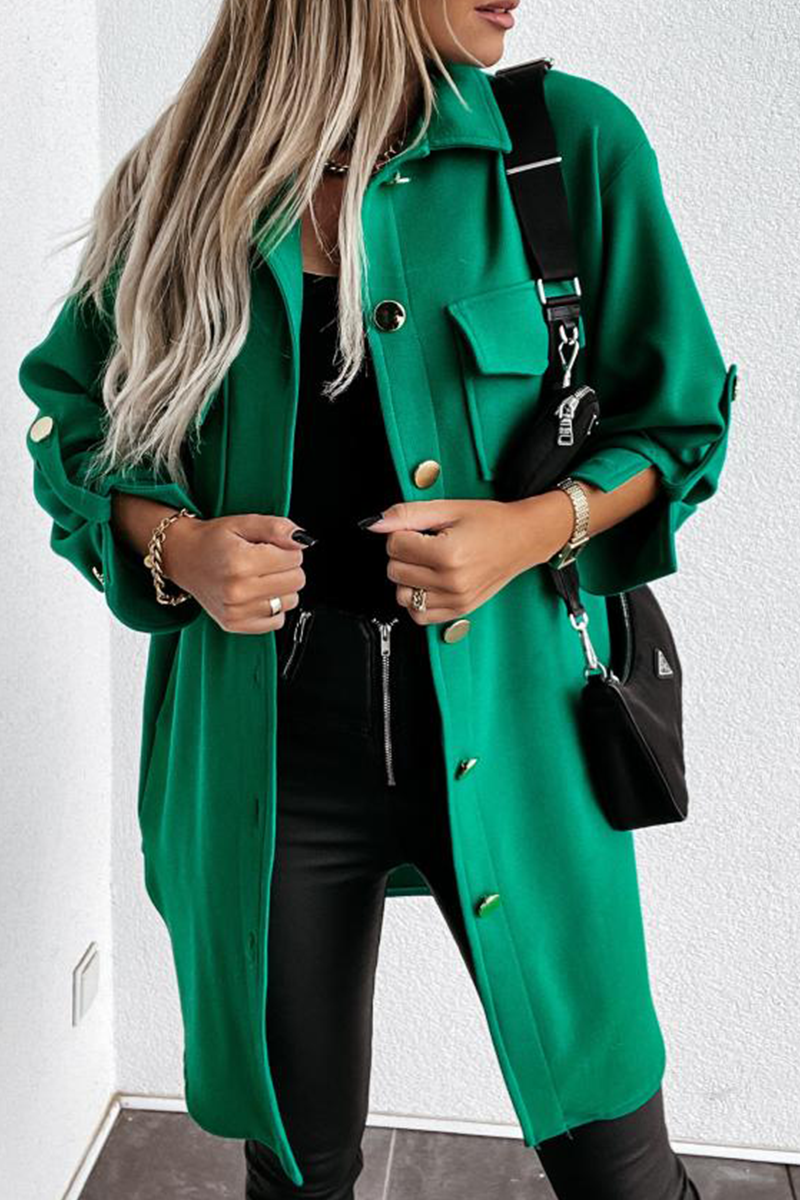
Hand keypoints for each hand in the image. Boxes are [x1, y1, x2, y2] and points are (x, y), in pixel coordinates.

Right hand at [161, 512, 313, 633]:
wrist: (183, 558)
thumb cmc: (213, 540)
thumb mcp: (244, 523)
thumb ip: (277, 527)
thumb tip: (303, 540)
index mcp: (240, 562)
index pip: (295, 559)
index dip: (287, 549)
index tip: (270, 547)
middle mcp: (237, 590)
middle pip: (296, 581)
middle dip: (286, 568)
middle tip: (264, 561)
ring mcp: (236, 611)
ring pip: (290, 601)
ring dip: (280, 588)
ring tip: (258, 577)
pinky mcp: (234, 625)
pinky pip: (277, 621)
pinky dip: (272, 608)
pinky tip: (255, 594)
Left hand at [361, 493, 574, 624]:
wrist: (523, 538)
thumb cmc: (491, 522)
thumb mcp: (449, 509)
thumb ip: (407, 514)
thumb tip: (375, 523)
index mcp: (448, 554)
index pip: (395, 545)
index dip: (402, 532)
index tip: (420, 529)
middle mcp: (451, 581)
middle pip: (394, 570)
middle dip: (403, 553)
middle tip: (425, 543)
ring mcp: (456, 600)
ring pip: (401, 595)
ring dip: (407, 578)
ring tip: (428, 563)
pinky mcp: (459, 611)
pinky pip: (418, 615)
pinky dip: (417, 599)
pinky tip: (429, 582)